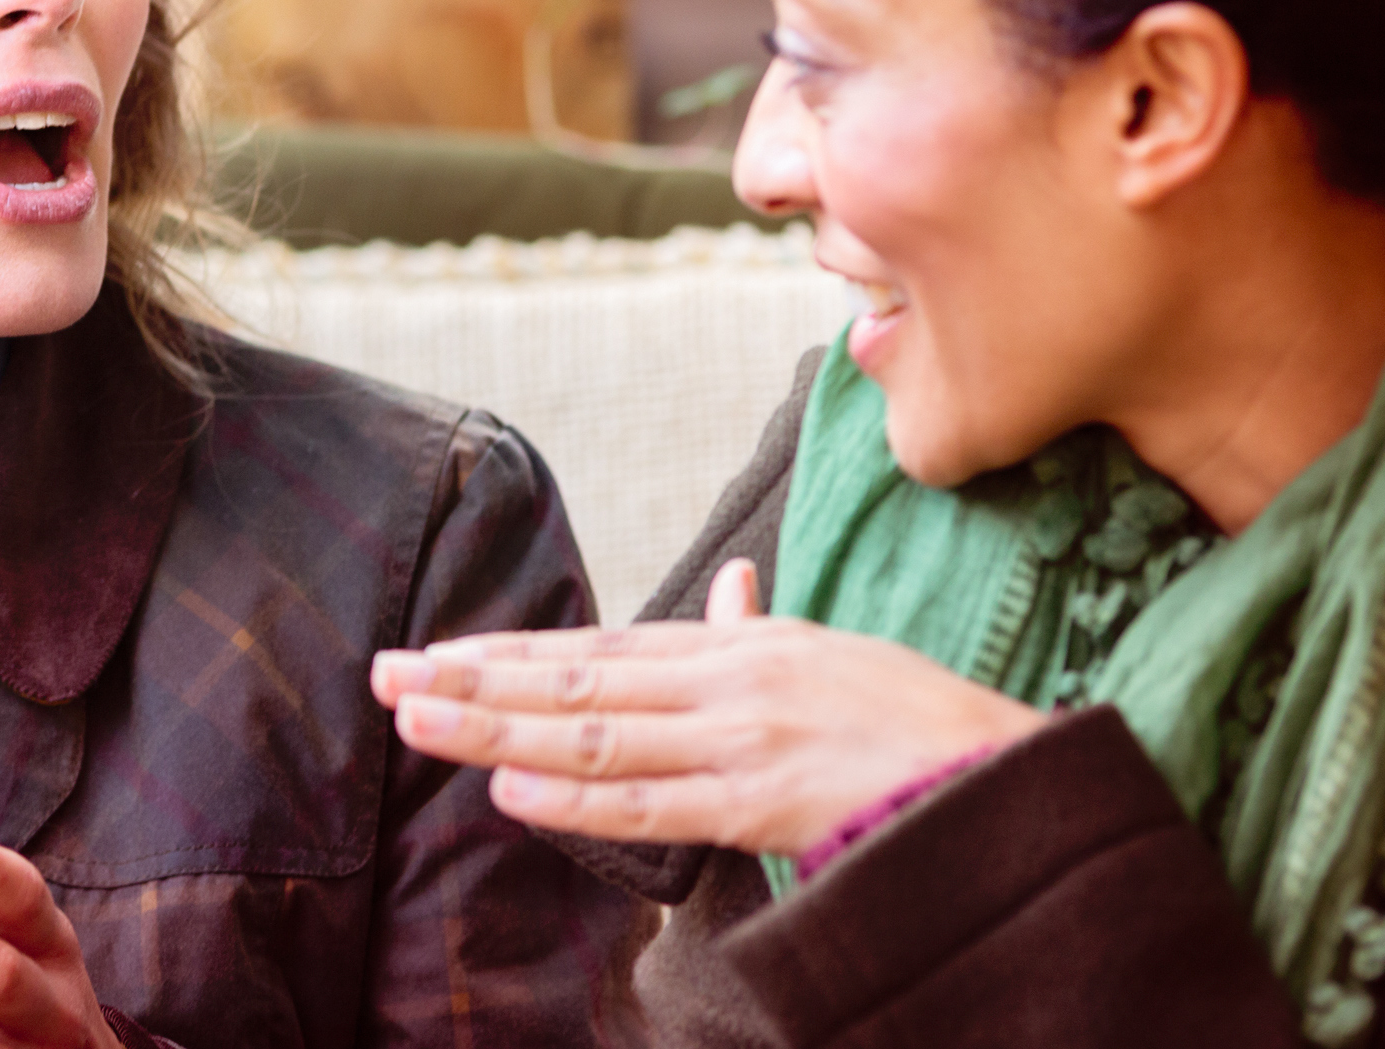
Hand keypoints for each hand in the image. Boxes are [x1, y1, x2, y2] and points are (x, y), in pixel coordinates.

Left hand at [369, 558, 1046, 857]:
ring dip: (498, 726)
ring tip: (418, 720)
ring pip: (596, 733)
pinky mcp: (762, 804)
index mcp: (737, 645)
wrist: (998, 776)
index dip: (510, 652)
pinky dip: (578, 796)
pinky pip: (653, 804)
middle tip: (386, 675)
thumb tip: (723, 582)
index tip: (435, 653)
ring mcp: (739, 741)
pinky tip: (511, 786)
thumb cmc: (911, 722)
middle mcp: (725, 681)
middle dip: (475, 679)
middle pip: (577, 679)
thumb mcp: (826, 651)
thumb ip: (754, 627)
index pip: (598, 647)